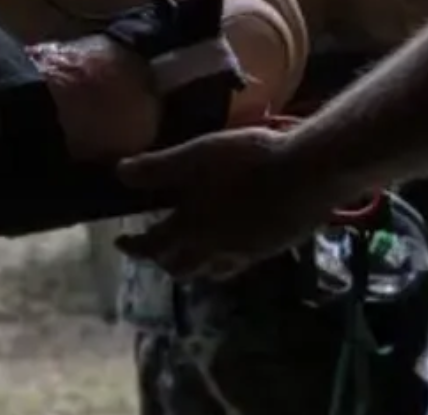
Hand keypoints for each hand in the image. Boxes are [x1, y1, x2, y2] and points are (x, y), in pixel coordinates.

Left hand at [113, 126, 365, 280]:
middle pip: (180, 268)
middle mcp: (214, 249)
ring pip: (210, 272)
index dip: (134, 246)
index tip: (120, 242)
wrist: (308, 175)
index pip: (153, 246)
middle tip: (154, 249)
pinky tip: (229, 247)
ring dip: (193, 266)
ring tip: (188, 252)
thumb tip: (119, 174)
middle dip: (162, 260)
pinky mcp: (269, 250)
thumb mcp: (196, 156)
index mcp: (192, 227)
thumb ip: (158, 168)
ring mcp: (245, 254)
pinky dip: (222, 263)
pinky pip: (236, 265)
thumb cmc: (248, 160)